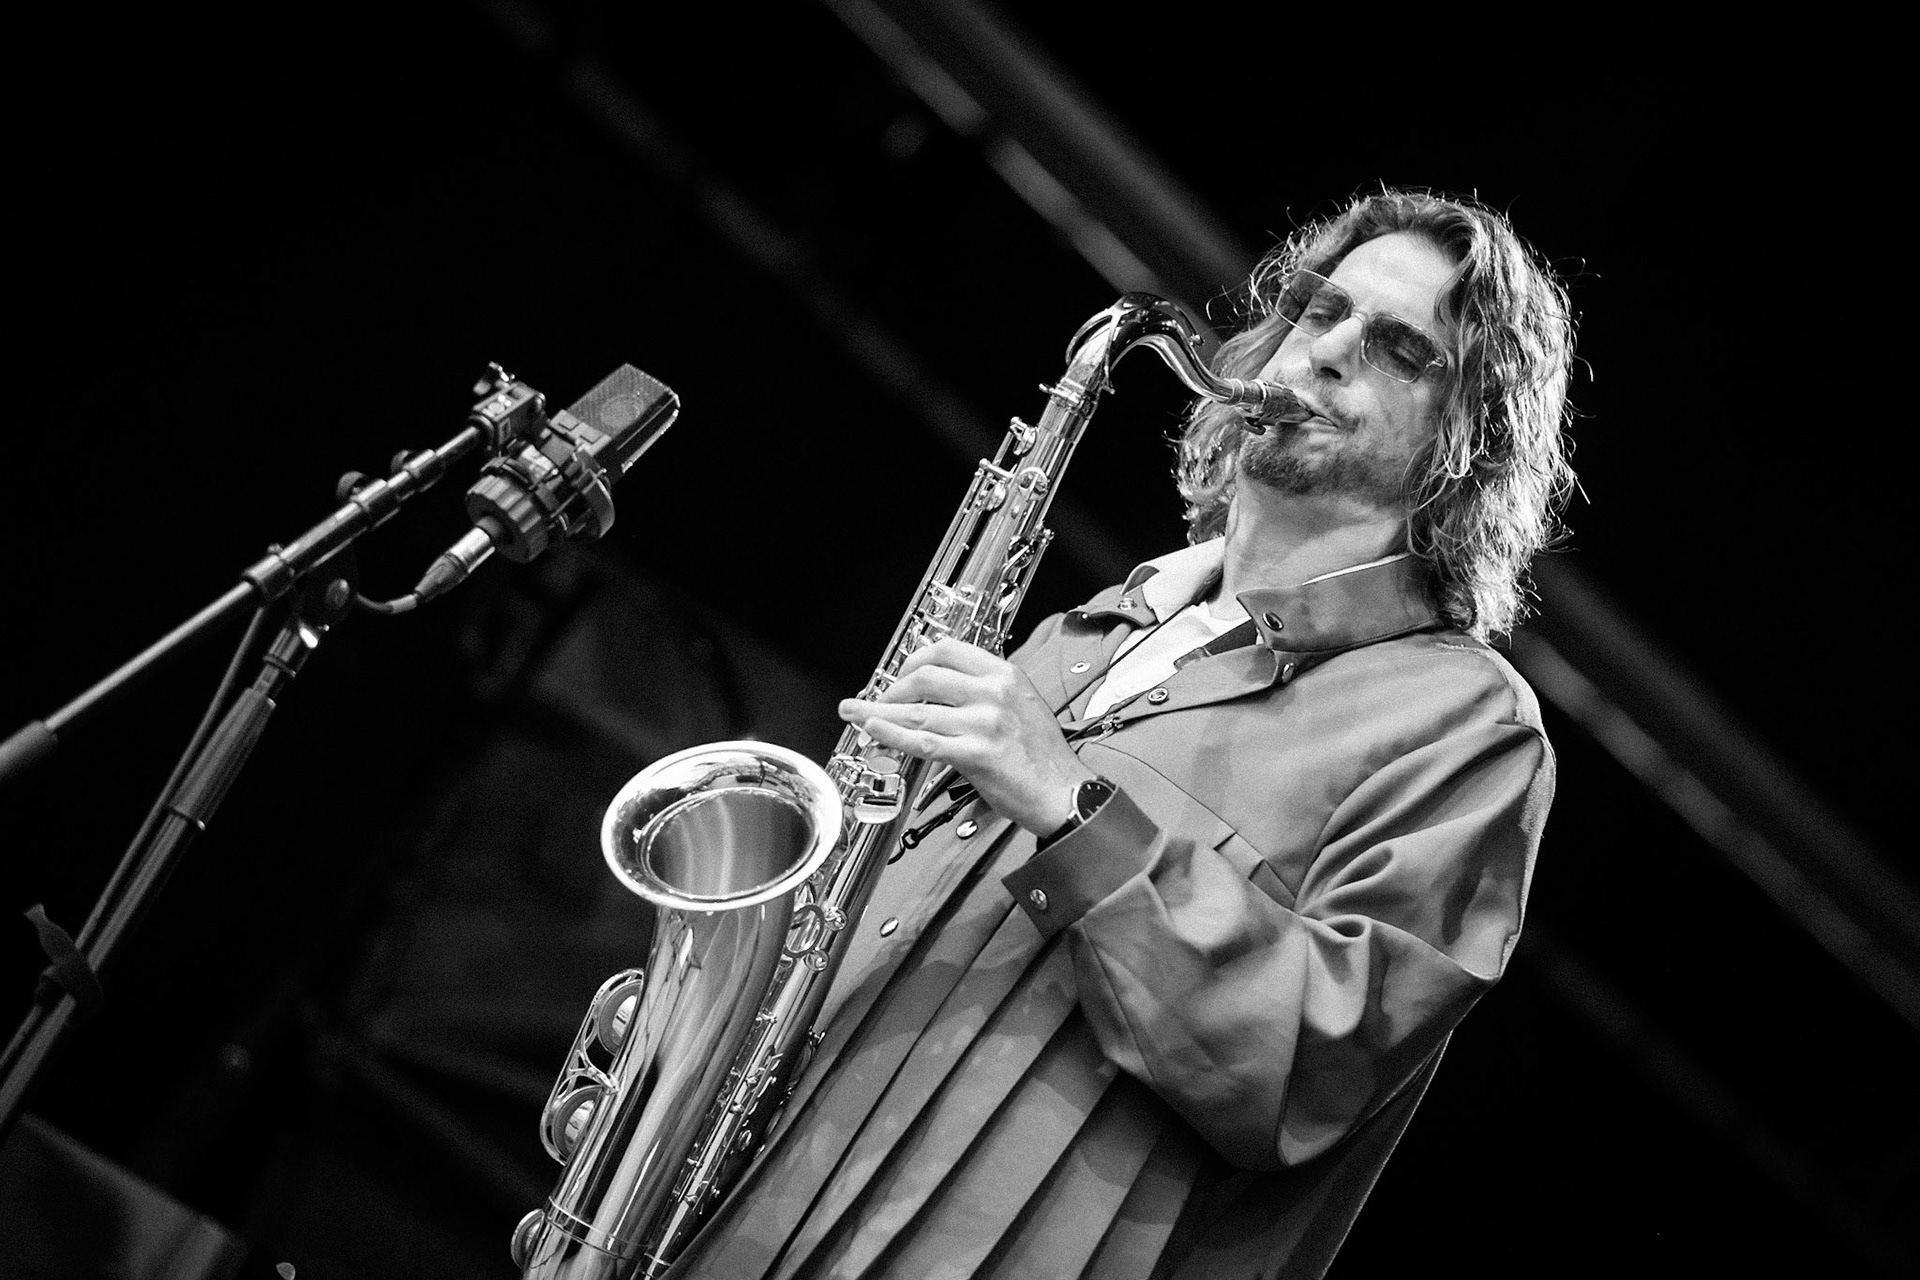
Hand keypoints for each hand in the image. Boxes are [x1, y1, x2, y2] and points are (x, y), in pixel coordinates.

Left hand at [838, 638, 1094, 835]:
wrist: (1065, 793)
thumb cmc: (1044, 757)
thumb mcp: (1023, 705)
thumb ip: (985, 694)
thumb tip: (941, 694)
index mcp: (1005, 675)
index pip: (948, 650)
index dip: (915, 659)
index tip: (902, 673)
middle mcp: (993, 693)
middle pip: (926, 675)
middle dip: (894, 687)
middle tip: (881, 700)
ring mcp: (983, 723)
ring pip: (916, 709)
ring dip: (878, 711)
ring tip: (854, 712)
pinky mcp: (974, 754)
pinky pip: (922, 741)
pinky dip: (891, 734)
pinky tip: (872, 728)